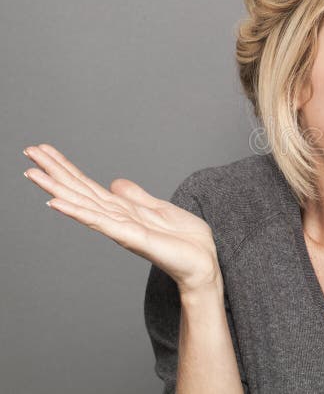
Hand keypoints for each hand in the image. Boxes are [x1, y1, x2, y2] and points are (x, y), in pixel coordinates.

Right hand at [23, 143, 220, 293]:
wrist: (204, 263)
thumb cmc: (184, 241)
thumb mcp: (159, 209)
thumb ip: (135, 197)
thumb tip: (114, 183)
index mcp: (122, 210)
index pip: (87, 185)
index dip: (66, 168)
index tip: (43, 150)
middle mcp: (116, 219)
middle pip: (79, 190)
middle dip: (54, 171)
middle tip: (28, 151)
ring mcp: (121, 229)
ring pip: (83, 203)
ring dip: (57, 188)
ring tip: (32, 173)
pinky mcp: (133, 238)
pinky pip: (101, 222)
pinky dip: (78, 212)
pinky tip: (56, 203)